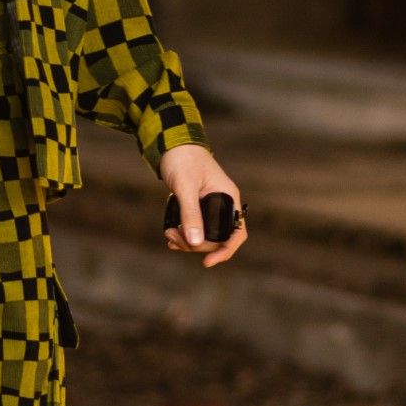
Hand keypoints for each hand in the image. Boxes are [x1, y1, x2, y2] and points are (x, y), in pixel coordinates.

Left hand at [159, 144, 247, 267]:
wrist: (171, 143)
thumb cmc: (182, 159)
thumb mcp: (185, 187)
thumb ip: (190, 214)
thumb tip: (195, 243)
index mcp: (228, 197)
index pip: (236, 233)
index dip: (225, 251)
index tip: (207, 262)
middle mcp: (223, 203)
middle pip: (217, 238)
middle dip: (196, 244)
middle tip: (172, 238)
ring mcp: (211, 206)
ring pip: (204, 235)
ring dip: (187, 240)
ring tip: (168, 234)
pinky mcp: (198, 206)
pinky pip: (196, 228)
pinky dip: (184, 234)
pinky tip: (170, 235)